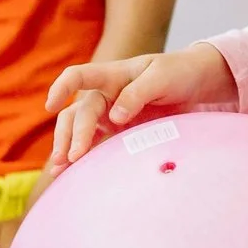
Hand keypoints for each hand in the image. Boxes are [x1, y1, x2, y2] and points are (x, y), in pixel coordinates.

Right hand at [45, 44, 233, 172]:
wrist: (195, 83)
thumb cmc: (177, 73)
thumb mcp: (162, 77)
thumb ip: (137, 93)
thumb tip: (115, 117)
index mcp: (113, 75)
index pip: (79, 76)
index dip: (62, 88)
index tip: (51, 106)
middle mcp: (105, 95)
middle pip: (78, 113)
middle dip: (70, 134)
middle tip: (70, 158)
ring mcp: (110, 115)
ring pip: (79, 130)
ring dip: (68, 148)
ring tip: (60, 171)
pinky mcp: (119, 132)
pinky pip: (97, 145)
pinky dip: (85, 159)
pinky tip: (72, 175)